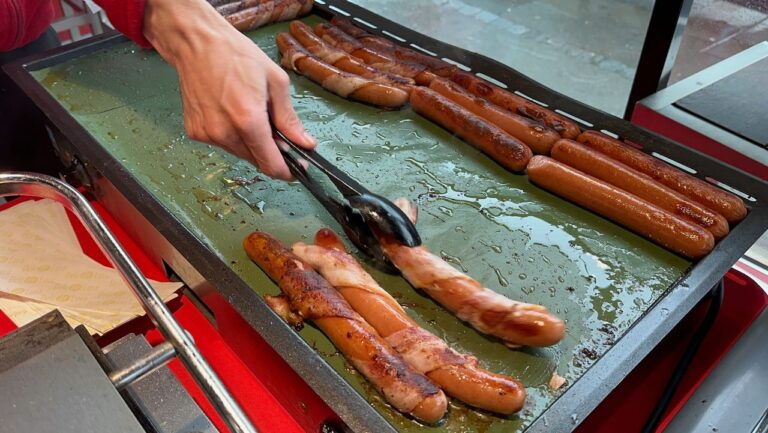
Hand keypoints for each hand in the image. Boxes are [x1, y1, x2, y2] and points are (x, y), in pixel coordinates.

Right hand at [143, 0, 314, 179]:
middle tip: (275, 129)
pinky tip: (231, 112)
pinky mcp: (195, 132)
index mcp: (248, 120)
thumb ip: (289, 119)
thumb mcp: (275, 82)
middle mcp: (224, 132)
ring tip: (250, 113)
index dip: (287, 170)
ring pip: (240, 153)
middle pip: (256, 160)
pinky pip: (223, 143)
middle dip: (270, 151)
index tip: (297, 166)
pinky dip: (233, 135)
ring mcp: (207, 134)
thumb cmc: (236, 55)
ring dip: (251, 143)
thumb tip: (305, 143)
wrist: (196, 42)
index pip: (271, 164)